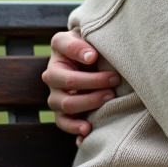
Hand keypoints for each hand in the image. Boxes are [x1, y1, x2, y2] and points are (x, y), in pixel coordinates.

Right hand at [42, 30, 119, 145]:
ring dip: (89, 103)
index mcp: (60, 49)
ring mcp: (56, 94)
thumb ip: (87, 42)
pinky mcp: (63, 112)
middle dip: (93, 82)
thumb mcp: (92, 35)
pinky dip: (75, 129)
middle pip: (67, 81)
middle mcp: (53, 73)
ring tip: (109, 100)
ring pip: (65, 104)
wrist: (95, 61)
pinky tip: (88, 131)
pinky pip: (64, 123)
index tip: (95, 56)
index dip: (79, 51)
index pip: (65, 47)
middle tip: (115, 80)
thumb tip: (90, 57)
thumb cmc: (95, 45)